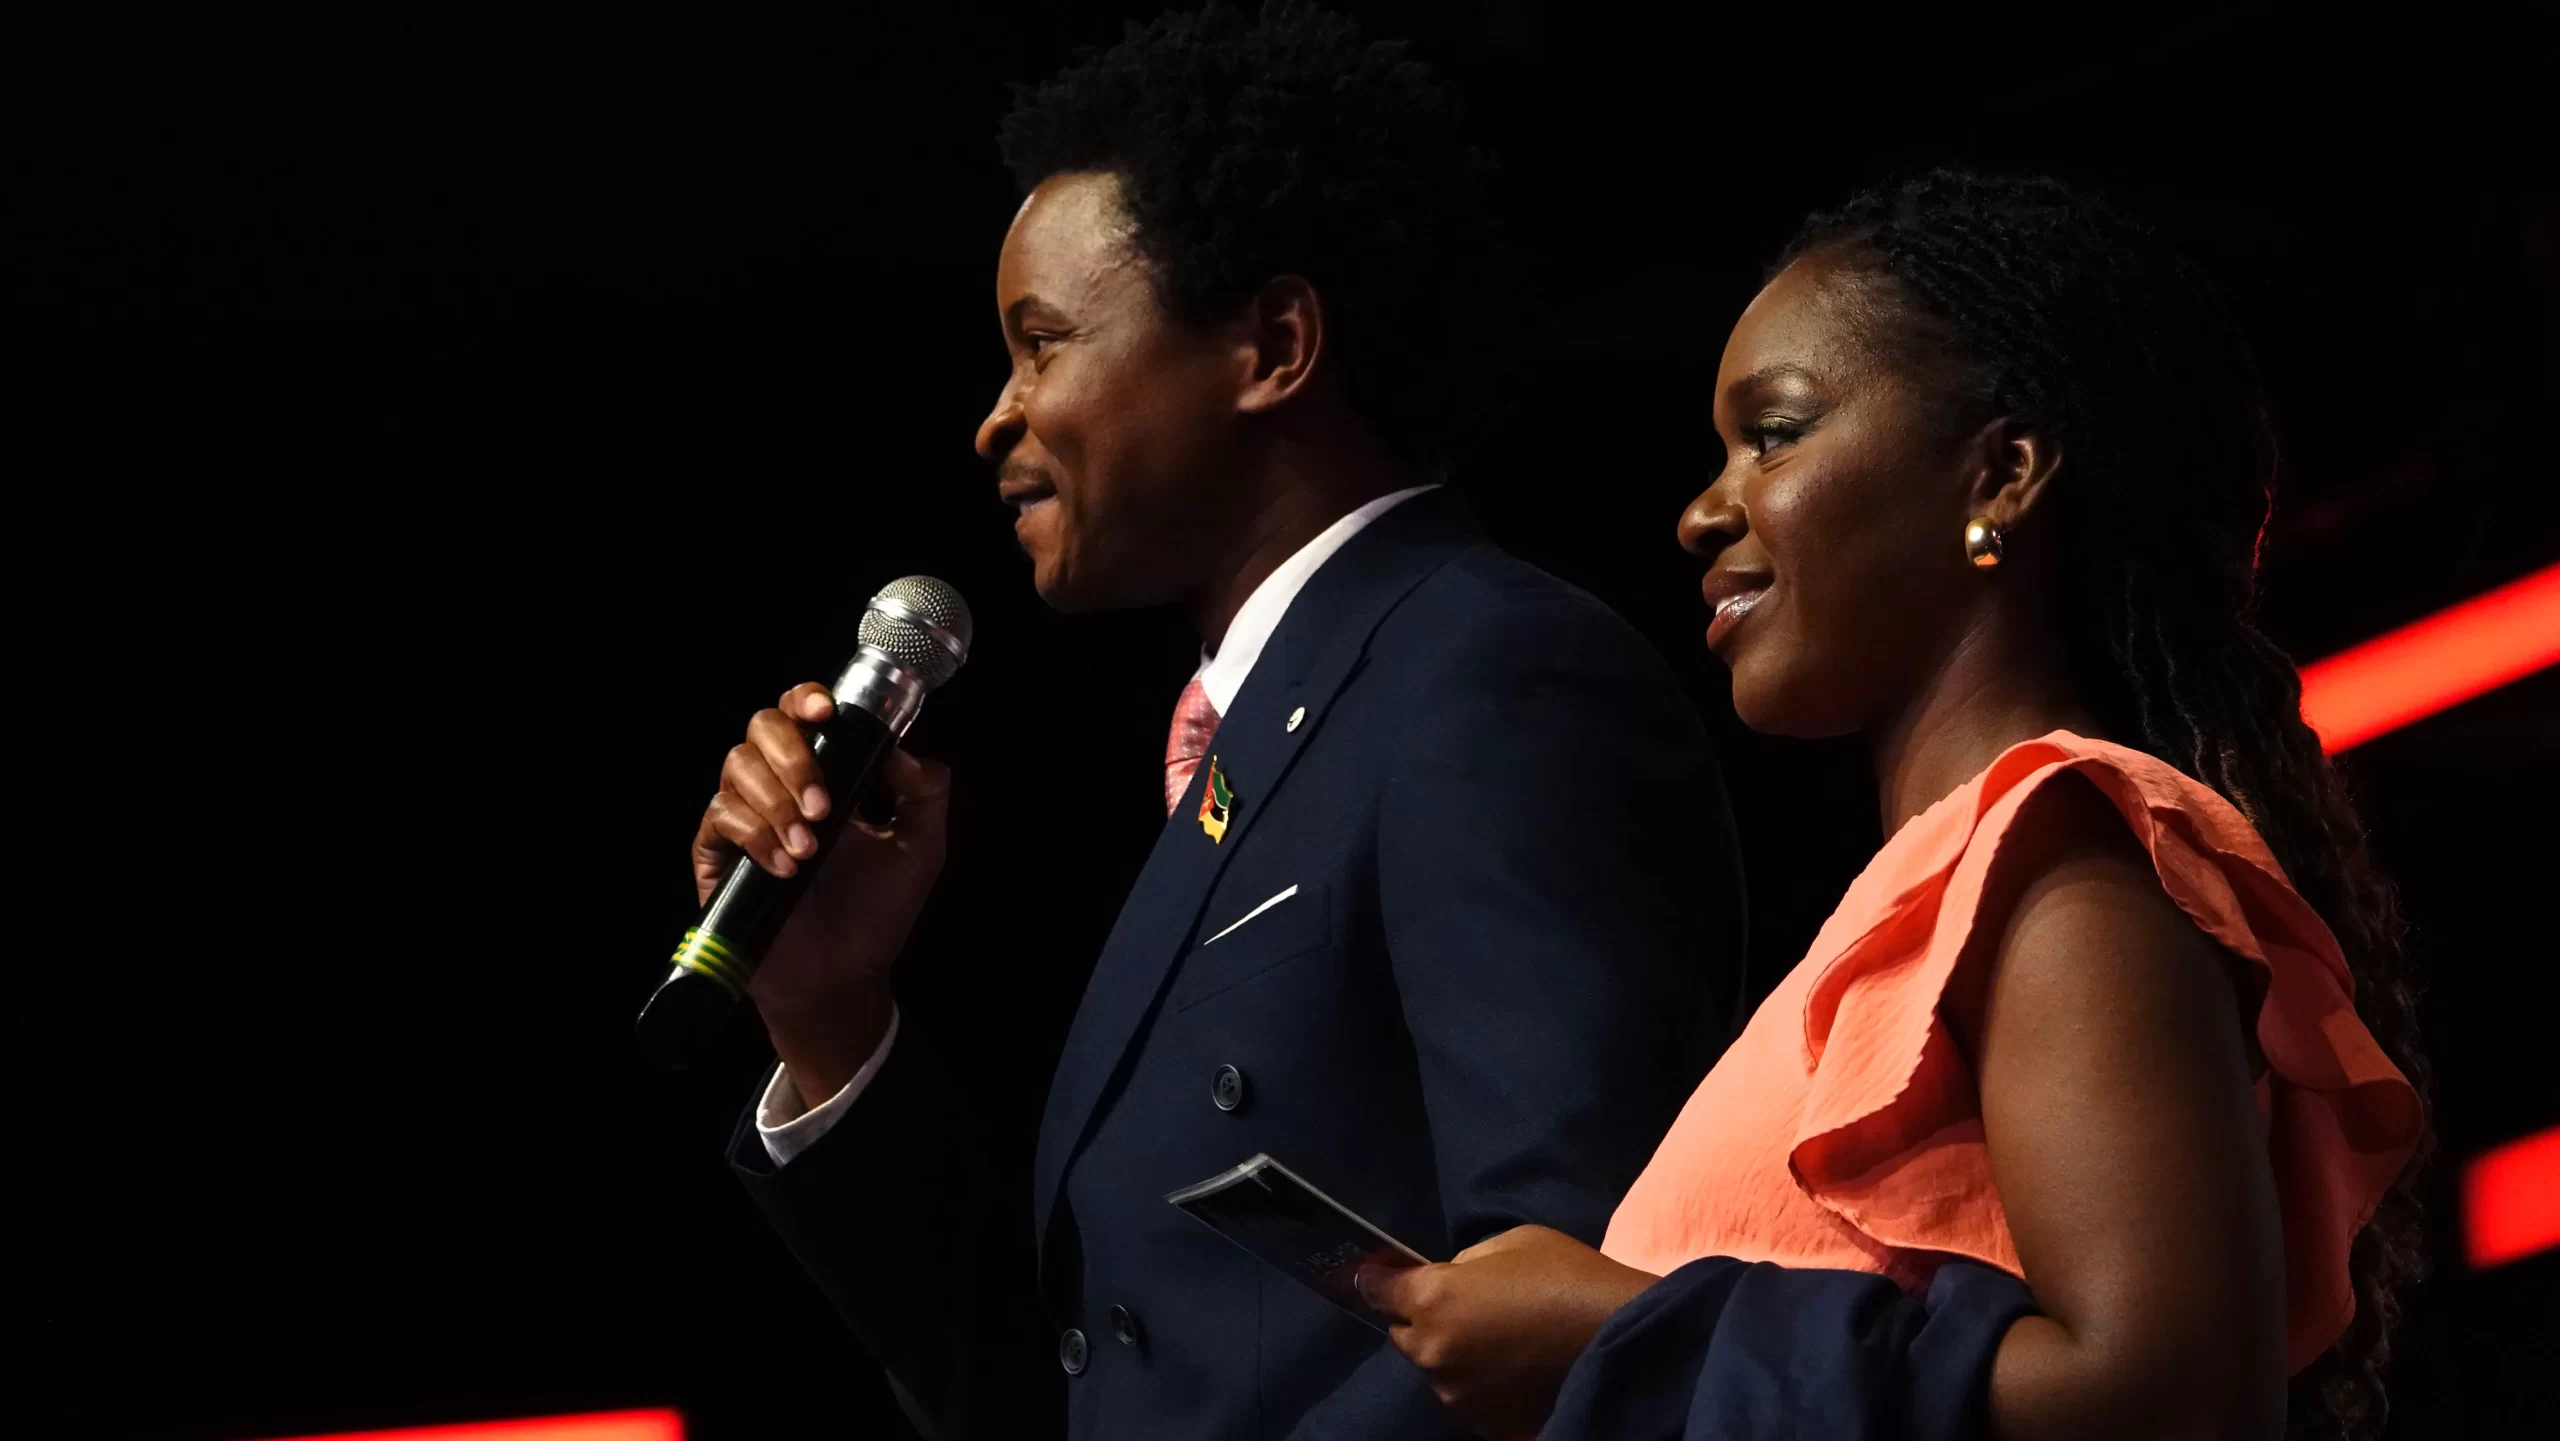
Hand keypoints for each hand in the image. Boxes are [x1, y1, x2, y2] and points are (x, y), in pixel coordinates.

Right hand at [693, 681, 951, 1100]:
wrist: (842, 978)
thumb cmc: (877, 914)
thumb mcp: (922, 850)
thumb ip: (926, 794)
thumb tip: (903, 750)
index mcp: (826, 775)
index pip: (802, 713)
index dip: (807, 699)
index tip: (827, 714)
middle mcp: (780, 786)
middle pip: (762, 726)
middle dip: (794, 757)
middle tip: (826, 808)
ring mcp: (745, 817)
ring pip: (738, 766)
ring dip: (778, 801)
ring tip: (811, 848)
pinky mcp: (717, 854)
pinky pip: (721, 818)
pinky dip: (757, 836)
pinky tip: (787, 867)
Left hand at [1358, 1225, 1658, 1440]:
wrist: (1625, 1342)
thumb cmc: (1571, 1279)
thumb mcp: (1514, 1243)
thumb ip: (1467, 1262)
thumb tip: (1449, 1276)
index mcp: (1434, 1300)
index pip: (1378, 1289)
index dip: (1382, 1278)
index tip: (1385, 1274)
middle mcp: (1433, 1352)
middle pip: (1404, 1334)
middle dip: (1423, 1319)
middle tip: (1467, 1306)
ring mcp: (1458, 1396)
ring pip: (1436, 1368)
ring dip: (1453, 1354)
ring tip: (1500, 1342)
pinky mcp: (1485, 1425)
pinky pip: (1468, 1396)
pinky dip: (1481, 1383)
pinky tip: (1515, 1369)